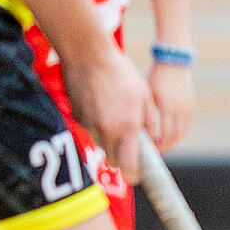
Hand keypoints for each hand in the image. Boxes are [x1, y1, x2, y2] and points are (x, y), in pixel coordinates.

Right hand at [69, 44, 156, 185]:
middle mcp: (106, 130)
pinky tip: (102, 106)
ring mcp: (88, 125)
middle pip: (113, 161)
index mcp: (128, 126)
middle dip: (121, 157)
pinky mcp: (76, 118)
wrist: (89, 55)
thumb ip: (149, 123)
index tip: (138, 174)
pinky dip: (97, 126)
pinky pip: (90, 130)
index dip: (134, 173)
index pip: (129, 166)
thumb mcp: (145, 97)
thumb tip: (153, 143)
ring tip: (115, 116)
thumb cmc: (122, 74)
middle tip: (129, 145)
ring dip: (110, 140)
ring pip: (101, 145)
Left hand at [147, 60, 195, 150]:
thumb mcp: (148, 94)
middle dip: (166, 146)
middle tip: (157, 151)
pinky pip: (187, 124)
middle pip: (175, 136)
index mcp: (167, 107)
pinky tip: (173, 134)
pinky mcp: (192, 106)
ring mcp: (188, 108)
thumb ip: (147, 112)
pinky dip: (180, 132)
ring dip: (174, 141)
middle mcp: (179, 109)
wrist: (174, 63)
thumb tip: (141, 130)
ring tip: (165, 145)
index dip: (158, 144)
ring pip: (183, 132)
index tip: (150, 150)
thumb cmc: (156, 77)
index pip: (164, 134)